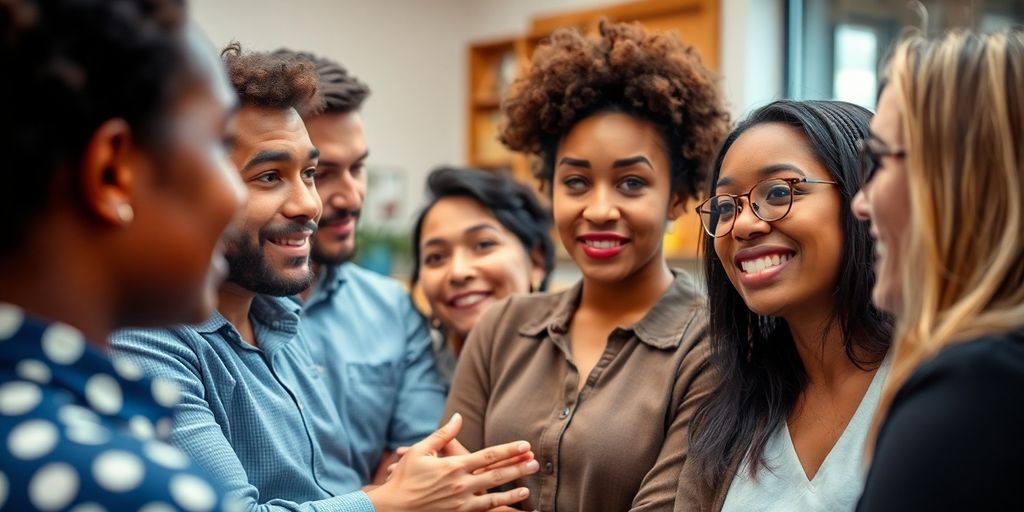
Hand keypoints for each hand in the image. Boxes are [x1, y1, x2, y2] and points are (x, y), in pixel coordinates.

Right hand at [367, 413, 538, 511]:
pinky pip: (486, 508)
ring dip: (514, 487)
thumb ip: (443, 434)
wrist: (393, 508)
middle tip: (536, 462)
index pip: (487, 456)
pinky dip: (502, 503)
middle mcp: (460, 484)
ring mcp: (460, 502)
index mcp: (452, 466)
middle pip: (496, 474)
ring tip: (530, 482)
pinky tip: (515, 499)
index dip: (508, 450)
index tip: (524, 444)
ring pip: (494, 494)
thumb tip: (458, 417)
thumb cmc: (404, 477)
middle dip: (518, 467)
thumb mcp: (420, 451)